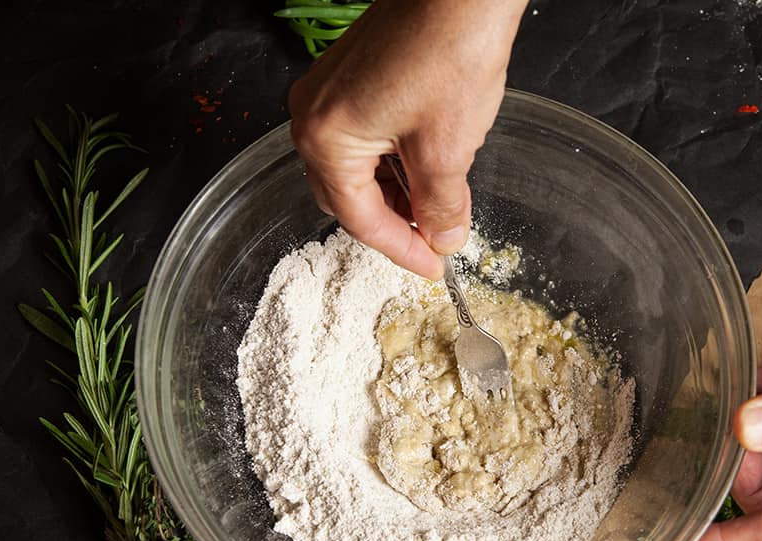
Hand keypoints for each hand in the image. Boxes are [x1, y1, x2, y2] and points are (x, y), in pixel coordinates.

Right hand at [287, 0, 527, 278]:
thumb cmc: (449, 52)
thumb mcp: (448, 149)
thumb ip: (441, 207)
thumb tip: (444, 238)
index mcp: (325, 138)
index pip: (358, 218)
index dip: (401, 249)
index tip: (434, 265)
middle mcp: (313, 114)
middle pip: (347, 195)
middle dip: (393, 222)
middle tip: (434, 239)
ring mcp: (328, 91)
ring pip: (357, 167)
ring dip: (396, 191)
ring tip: (440, 202)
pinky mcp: (350, 76)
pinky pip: (363, 136)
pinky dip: (394, 160)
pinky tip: (429, 164)